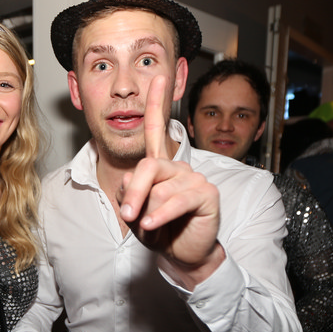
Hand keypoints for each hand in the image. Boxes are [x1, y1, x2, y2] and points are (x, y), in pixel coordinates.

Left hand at [117, 76, 224, 286]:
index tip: (158, 77)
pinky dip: (160, 216)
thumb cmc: (159, 231)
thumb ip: (130, 191)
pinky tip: (153, 226)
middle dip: (134, 193)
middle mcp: (179, 167)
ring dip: (148, 214)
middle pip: (148, 167)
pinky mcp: (206, 194)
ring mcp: (194, 178)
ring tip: (152, 228)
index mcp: (162, 166)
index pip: (159, 130)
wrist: (181, 254)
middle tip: (127, 215)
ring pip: (159, 189)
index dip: (158, 103)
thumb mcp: (135, 210)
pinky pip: (175, 201)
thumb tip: (133, 180)